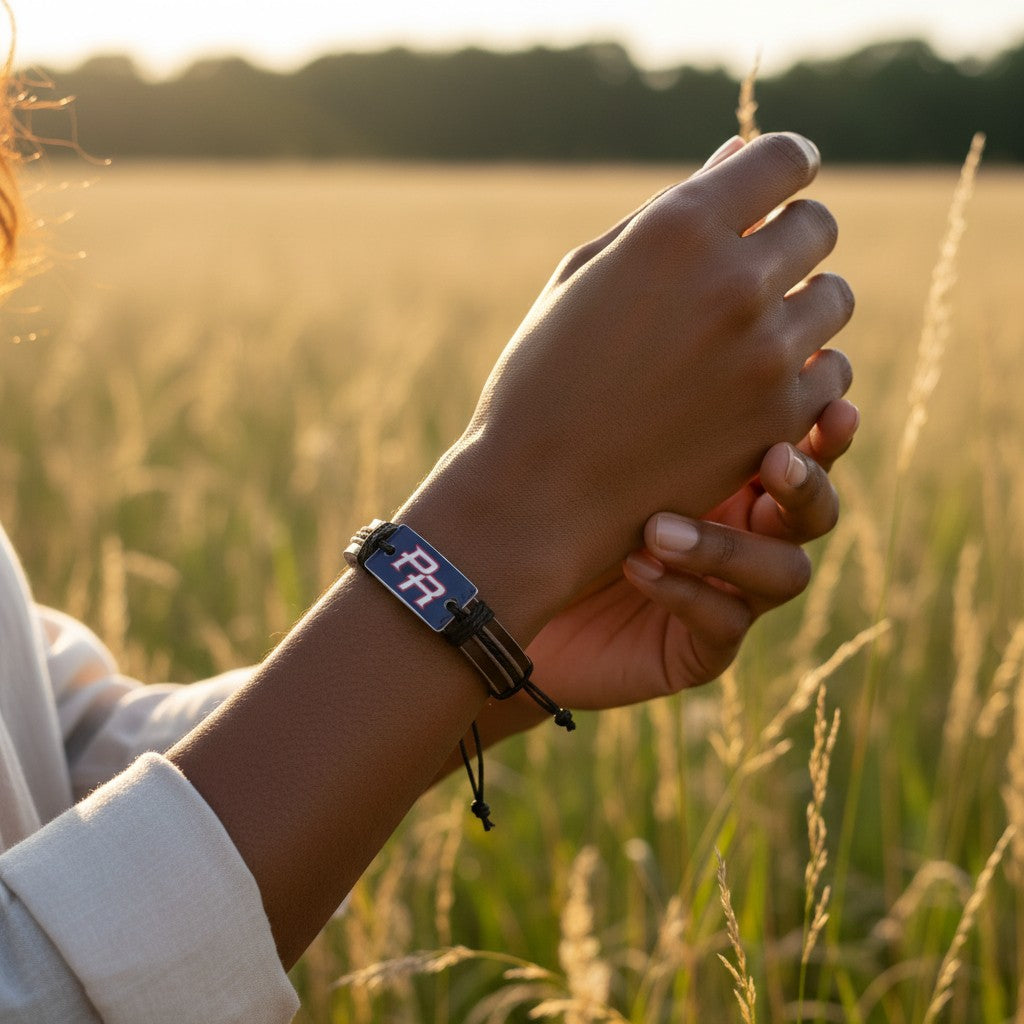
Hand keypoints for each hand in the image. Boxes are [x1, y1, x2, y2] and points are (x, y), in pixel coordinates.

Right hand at [426, 132, 853, 635]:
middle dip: (789, 239)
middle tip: (753, 269)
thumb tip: (735, 153)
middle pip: (819, 228)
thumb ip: (667, 213)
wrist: (537, 494)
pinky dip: (802, 376)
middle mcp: (733, 283)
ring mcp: (764, 355)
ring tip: (751, 335)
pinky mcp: (778, 420)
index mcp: (677, 229)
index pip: (786, 159)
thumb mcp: (585, 277)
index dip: (785, 166)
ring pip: (835, 300)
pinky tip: (753, 388)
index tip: (776, 188)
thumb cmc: (543, 378)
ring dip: (801, 307)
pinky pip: (831, 374)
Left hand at [523, 398, 857, 711]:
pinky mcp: (701, 648)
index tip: (826, 389)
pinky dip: (686, 592)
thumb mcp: (592, 430)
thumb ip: (641, 380)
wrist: (504, 589)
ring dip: (729, 546)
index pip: (797, 440)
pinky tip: (636, 565)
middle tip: (773, 460)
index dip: (822, 419)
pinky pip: (725, 625)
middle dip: (806, 483)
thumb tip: (657, 301)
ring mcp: (729, 592)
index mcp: (730, 469)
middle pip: (816, 509)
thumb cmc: (545, 494)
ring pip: (784, 573)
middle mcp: (742, 530)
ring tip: (657, 527)